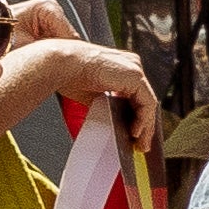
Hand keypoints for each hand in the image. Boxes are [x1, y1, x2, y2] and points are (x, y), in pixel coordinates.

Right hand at [0, 34, 151, 141]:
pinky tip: (136, 132)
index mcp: (121, 66)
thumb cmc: (68, 75)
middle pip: (144, 99)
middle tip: (142, 143)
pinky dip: (143, 119)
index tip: (135, 133)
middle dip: (144, 124)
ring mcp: (134, 69)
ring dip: (145, 125)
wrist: (61, 65)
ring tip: (140, 143)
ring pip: (147, 102)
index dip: (138, 115)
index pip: (136, 95)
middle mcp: (131, 65)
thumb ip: (105, 103)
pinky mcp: (135, 76)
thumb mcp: (91, 94)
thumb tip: (111, 119)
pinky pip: (146, 102)